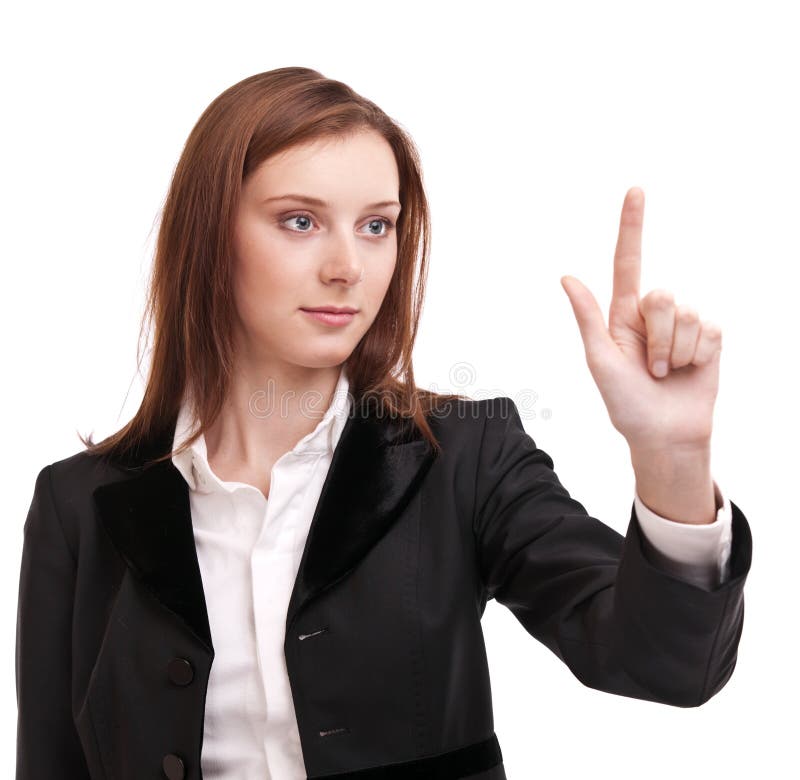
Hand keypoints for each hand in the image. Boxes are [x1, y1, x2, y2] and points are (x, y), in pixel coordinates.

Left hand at [560, 187, 721, 451]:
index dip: (632, 226)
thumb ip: (588, 318)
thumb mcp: (600, 361)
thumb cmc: (626, 403)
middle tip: (649, 368)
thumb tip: (566, 276)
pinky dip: (696, 357)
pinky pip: (709, 330)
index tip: (635, 190)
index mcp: (622, 316)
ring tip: (665, 374)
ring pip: (687, 314)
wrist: (664, 435)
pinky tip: (688, 372)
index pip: (628, 262)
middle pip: (662, 294)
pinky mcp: (709, 339)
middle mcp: (654, 315)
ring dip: (674, 352)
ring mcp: (683, 326)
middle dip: (657, 336)